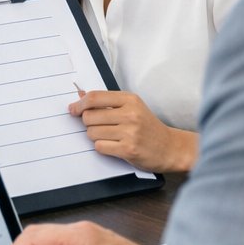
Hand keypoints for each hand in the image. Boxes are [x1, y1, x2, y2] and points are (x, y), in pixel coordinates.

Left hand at [69, 88, 196, 172]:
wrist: (170, 147)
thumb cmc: (147, 127)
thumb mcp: (132, 107)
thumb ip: (107, 102)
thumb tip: (80, 95)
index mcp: (129, 100)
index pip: (94, 97)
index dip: (79, 104)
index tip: (73, 109)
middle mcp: (130, 114)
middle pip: (89, 117)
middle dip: (88, 123)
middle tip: (100, 127)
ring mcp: (129, 132)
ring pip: (92, 133)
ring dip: (96, 137)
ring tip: (111, 137)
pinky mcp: (128, 149)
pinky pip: (99, 147)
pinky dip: (102, 147)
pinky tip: (114, 146)